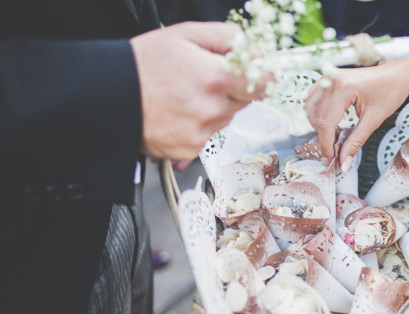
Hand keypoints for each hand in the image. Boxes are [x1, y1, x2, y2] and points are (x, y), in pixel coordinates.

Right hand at [131, 22, 268, 159]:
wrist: (109, 95)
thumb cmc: (143, 64)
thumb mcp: (187, 34)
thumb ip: (229, 38)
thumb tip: (255, 51)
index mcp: (215, 79)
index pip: (263, 85)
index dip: (261, 77)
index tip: (257, 74)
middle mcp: (211, 110)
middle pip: (245, 102)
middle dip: (233, 90)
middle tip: (206, 78)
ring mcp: (201, 132)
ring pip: (226, 118)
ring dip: (215, 107)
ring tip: (187, 94)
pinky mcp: (190, 148)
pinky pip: (209, 134)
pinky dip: (200, 124)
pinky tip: (181, 111)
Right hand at [304, 59, 408, 165]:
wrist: (397, 72)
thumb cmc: (391, 90)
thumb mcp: (374, 119)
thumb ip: (356, 142)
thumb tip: (343, 162)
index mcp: (343, 88)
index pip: (326, 123)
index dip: (326, 145)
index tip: (330, 160)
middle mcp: (331, 80)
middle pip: (317, 117)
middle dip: (324, 137)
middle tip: (336, 151)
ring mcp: (328, 77)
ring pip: (310, 109)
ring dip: (319, 126)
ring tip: (335, 137)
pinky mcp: (328, 79)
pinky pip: (313, 99)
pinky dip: (317, 113)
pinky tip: (330, 122)